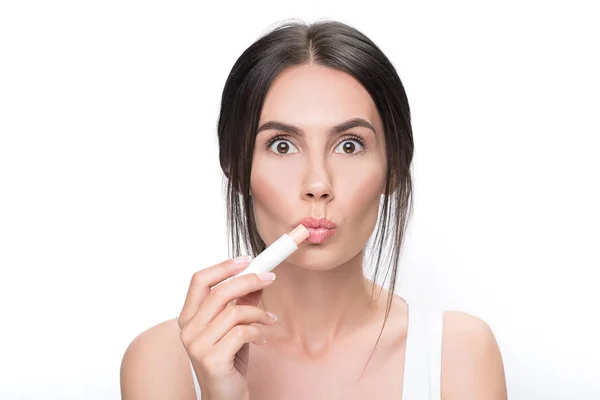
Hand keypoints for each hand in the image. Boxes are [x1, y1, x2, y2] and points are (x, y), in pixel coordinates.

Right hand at [177, 256, 277, 399]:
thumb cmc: (229, 362)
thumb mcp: (235, 327)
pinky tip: (262, 340)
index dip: (223, 266)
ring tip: (270, 320)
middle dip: (249, 280)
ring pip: (234, 312)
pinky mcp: (212, 359)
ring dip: (259, 313)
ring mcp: (197, 345)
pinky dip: (258, 332)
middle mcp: (188, 330)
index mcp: (189, 317)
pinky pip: (241, 332)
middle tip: (270, 278)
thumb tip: (258, 277)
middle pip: (219, 292)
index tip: (247, 260)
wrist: (225, 398)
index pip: (199, 280)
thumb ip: (242, 303)